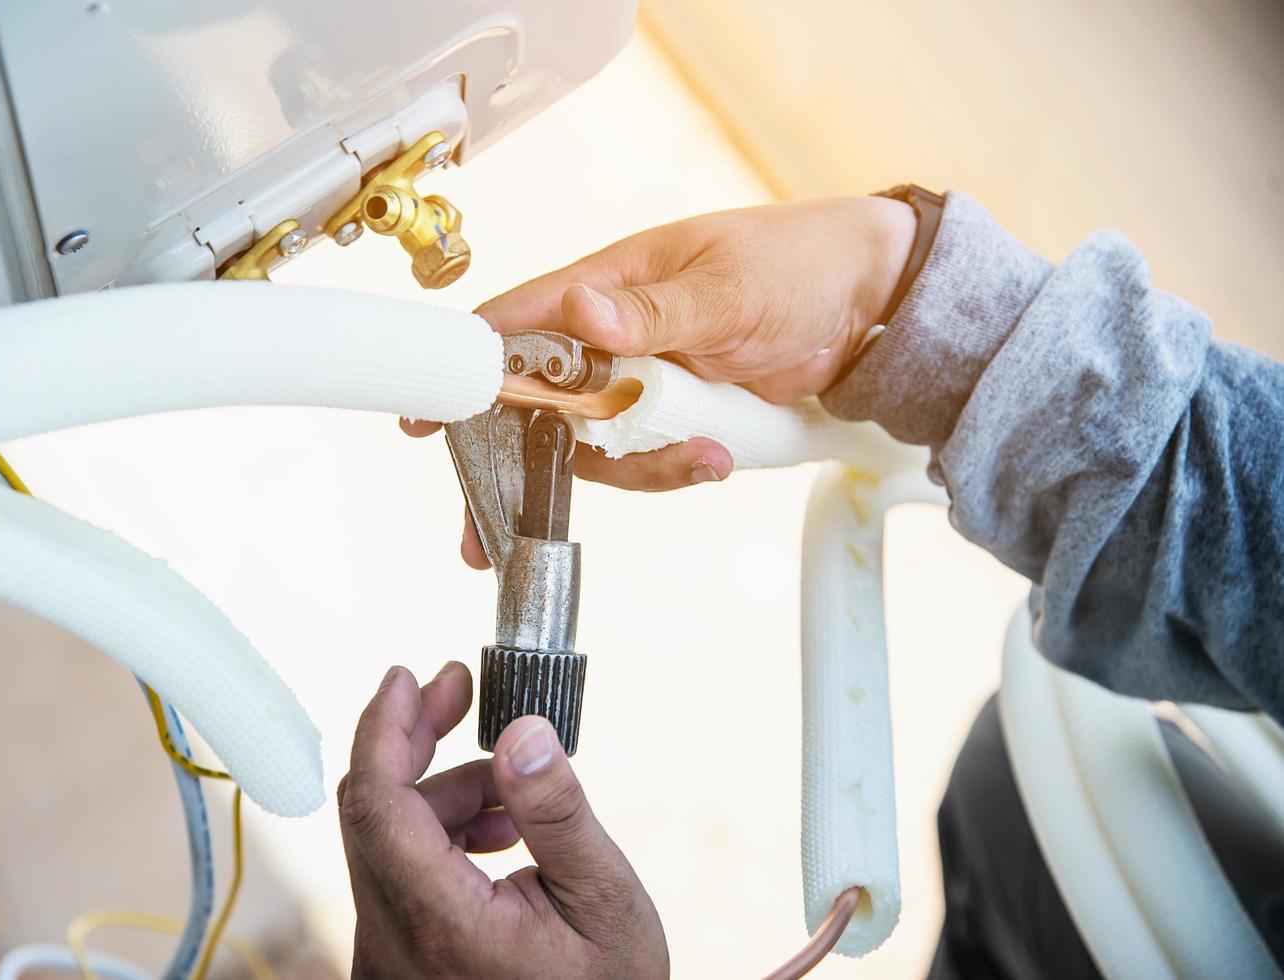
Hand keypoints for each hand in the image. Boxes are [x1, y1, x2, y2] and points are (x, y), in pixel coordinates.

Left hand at [338, 662, 668, 979]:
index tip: (409, 676)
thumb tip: (520, 730)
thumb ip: (557, 813)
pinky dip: (437, 836)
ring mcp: (387, 954)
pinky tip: (498, 836)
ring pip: (385, 839)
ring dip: (441, 793)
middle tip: (460, 690)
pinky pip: (396, 874)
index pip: (378, 803)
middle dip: (416, 740)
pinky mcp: (396, 959)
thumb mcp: (605, 903)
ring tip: (512, 795)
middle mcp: (395, 940)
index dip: (385, 727)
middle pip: (373, 809)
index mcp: (442, 922)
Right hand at [403, 197, 915, 566]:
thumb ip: (656, 310)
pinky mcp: (678, 415)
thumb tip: (580, 310)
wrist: (875, 305)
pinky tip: (716, 460)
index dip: (463, 367)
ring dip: (632, 470)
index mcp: (612, 285)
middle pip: (538, 406)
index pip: (517, 323)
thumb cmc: (800, 263)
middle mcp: (614, 335)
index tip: (422, 416)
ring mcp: (645, 380)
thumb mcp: (730, 287)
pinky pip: (649, 458)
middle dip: (515, 465)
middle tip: (483, 530)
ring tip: (700, 460)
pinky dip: (674, 470)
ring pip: (594, 447)